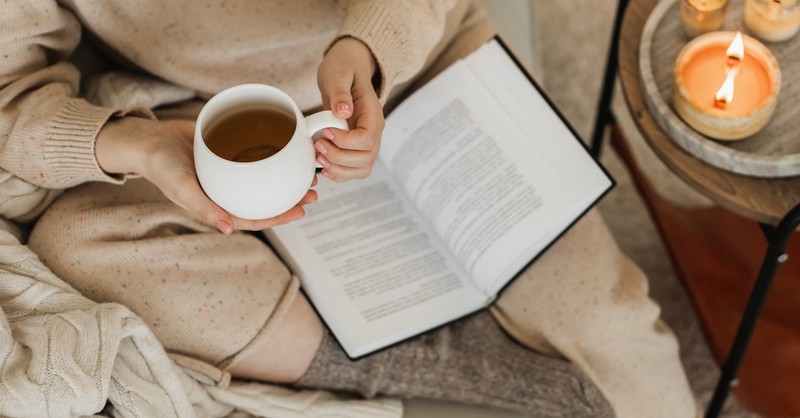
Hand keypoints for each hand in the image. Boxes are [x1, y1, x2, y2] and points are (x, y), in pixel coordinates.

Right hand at [95, 117, 316, 233]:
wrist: (146, 138)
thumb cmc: (160, 166)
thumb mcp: (180, 187)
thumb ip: (203, 207)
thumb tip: (227, 229)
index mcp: (219, 206)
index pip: (256, 217)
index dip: (281, 217)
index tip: (303, 209)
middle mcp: (228, 191)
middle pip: (265, 198)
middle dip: (292, 197)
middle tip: (314, 188)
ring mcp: (230, 173)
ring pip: (264, 179)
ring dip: (286, 177)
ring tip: (307, 170)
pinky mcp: (229, 153)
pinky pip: (255, 156)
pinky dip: (272, 154)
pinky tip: (288, 147)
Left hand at [316, 37, 383, 180]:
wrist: (347, 70)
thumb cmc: (343, 70)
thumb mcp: (338, 74)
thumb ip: (340, 92)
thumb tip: (343, 111)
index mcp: (372, 112)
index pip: (367, 138)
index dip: (345, 141)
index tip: (326, 132)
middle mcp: (374, 130)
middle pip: (366, 157)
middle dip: (339, 157)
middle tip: (318, 144)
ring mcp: (368, 141)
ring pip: (362, 168)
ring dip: (339, 169)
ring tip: (319, 157)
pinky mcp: (357, 148)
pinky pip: (354, 170)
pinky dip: (339, 173)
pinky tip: (324, 166)